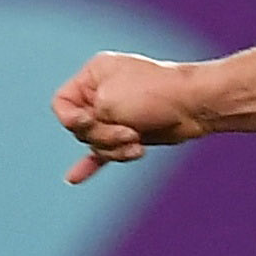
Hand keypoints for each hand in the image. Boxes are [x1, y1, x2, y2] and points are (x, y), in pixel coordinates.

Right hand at [52, 50, 208, 182]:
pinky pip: (104, 152)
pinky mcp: (129, 134)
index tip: (90, 121)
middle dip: (103, 135)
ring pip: (97, 144)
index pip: (61, 103)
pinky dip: (91, 165)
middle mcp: (101, 94)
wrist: (194, 105)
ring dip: (116, 148)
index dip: (71, 119)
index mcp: (93, 75)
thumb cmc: (153, 95)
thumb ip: (88, 120)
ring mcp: (116, 115)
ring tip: (138, 142)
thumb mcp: (109, 101)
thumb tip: (87, 134)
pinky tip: (73, 179)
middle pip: (81, 128)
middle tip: (129, 131)